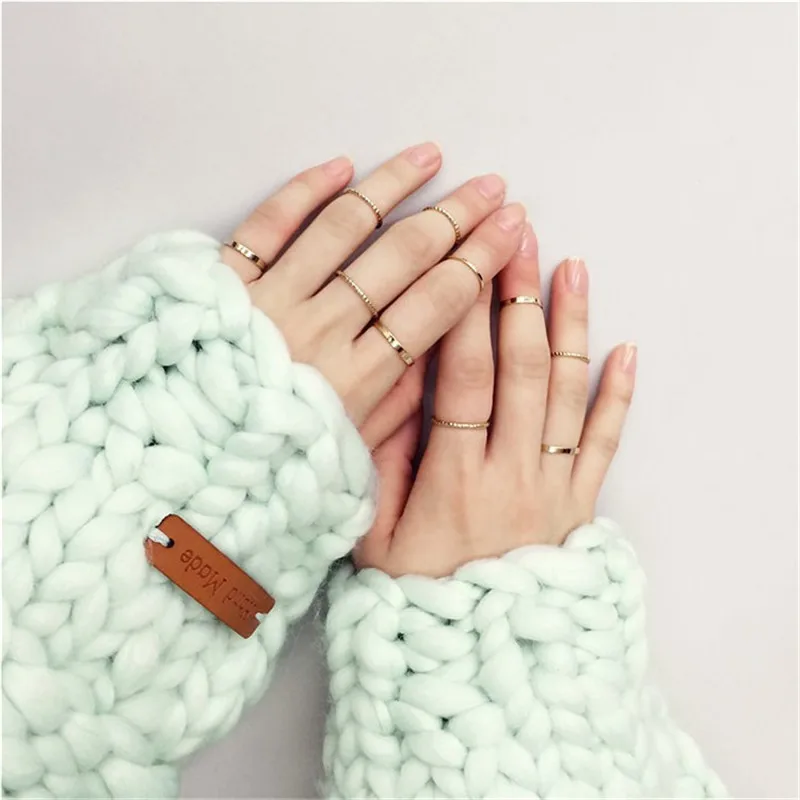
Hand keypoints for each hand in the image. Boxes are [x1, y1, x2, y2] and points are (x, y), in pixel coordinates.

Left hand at [220, 144, 526, 448]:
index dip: (480, 260)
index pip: (435, 304)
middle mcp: (318, 331)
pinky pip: (269, 223)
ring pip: (343, 226)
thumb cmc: (264, 466)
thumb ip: (394, 408)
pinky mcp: (223, 281)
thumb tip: (437, 354)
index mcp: (354, 380)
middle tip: (491, 188)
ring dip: (392, 186)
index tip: (511, 228)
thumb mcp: (344, 457)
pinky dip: (305, 190)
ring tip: (430, 157)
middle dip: (456, 217)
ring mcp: (269, 300)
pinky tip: (342, 166)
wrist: (172, 462)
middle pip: (402, 257)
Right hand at [356, 227, 636, 576]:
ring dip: (571, 325)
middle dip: (518, 296)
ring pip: (568, 392)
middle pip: (522, 369)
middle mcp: (511, 474)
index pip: (464, 379)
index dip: (467, 315)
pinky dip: (619, 394)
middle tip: (517, 236)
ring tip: (571, 269)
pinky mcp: (581, 503)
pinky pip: (606, 441)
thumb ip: (383, 463)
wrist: (482, 667)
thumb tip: (394, 390)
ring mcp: (554, 487)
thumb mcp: (374, 538)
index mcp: (454, 479)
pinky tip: (626, 349)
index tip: (465, 260)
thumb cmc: (420, 602)